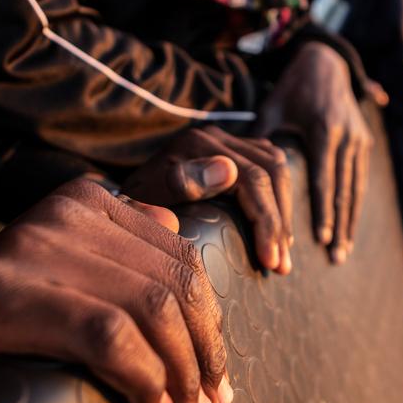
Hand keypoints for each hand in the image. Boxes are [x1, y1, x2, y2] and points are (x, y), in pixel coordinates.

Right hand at [0, 177, 230, 402]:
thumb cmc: (3, 320)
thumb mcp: (70, 272)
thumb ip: (123, 246)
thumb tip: (182, 230)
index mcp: (87, 199)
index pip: (183, 257)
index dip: (211, 323)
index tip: (218, 377)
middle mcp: (65, 210)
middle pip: (173, 283)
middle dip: (203, 352)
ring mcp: (33, 245)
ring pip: (149, 308)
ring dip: (180, 371)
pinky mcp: (7, 290)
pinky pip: (107, 334)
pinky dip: (141, 375)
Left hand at [122, 125, 292, 273]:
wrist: (118, 197)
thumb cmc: (130, 206)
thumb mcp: (145, 199)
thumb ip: (181, 183)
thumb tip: (228, 170)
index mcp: (195, 144)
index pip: (252, 179)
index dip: (267, 222)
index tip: (270, 262)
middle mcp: (213, 135)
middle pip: (271, 171)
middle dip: (280, 222)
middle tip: (281, 267)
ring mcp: (224, 139)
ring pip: (277, 165)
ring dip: (284, 210)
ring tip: (282, 252)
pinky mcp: (231, 148)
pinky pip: (270, 162)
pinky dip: (279, 194)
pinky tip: (277, 225)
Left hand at [254, 42, 372, 264]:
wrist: (325, 62)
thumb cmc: (291, 88)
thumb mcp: (272, 107)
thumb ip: (257, 136)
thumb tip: (233, 170)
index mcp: (324, 129)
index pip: (323, 179)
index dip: (322, 211)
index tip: (319, 240)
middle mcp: (347, 136)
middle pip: (343, 190)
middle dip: (339, 226)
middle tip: (334, 258)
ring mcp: (359, 138)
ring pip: (356, 188)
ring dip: (350, 221)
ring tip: (342, 252)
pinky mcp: (364, 141)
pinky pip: (360, 179)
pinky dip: (355, 205)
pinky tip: (349, 227)